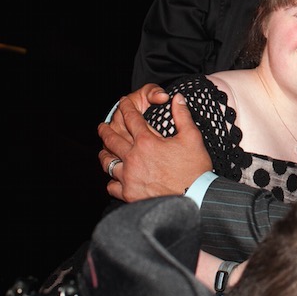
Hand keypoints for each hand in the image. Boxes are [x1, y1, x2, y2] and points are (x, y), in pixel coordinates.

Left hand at [98, 93, 213, 201]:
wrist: (195, 197)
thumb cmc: (195, 168)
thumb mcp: (192, 137)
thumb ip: (182, 115)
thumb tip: (178, 98)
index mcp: (147, 142)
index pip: (131, 118)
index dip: (125, 107)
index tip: (122, 102)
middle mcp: (133, 158)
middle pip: (111, 139)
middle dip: (105, 129)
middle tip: (102, 126)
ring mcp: (129, 177)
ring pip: (108, 162)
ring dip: (104, 154)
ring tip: (104, 151)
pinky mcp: (129, 194)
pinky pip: (112, 186)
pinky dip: (113, 181)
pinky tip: (116, 178)